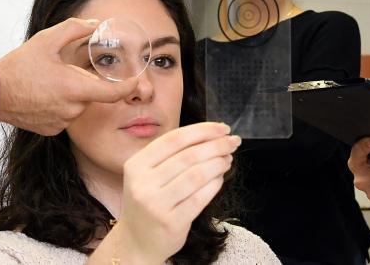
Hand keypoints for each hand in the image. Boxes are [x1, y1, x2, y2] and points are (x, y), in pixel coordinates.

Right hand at [0, 17, 137, 134]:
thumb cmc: (18, 66)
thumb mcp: (47, 39)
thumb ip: (75, 29)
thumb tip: (96, 24)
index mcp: (75, 89)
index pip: (113, 94)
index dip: (128, 87)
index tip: (135, 81)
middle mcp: (71, 109)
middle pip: (92, 96)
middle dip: (84, 83)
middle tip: (62, 71)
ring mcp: (61, 122)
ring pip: (78, 106)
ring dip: (72, 95)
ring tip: (49, 83)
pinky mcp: (51, 130)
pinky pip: (65, 116)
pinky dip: (60, 106)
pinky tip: (43, 96)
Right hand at [114, 122, 238, 262]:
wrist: (136, 241)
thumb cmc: (150, 200)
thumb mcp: (149, 174)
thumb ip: (174, 154)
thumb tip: (214, 134)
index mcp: (136, 164)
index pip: (174, 139)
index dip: (203, 130)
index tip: (223, 128)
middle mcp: (143, 183)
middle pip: (189, 156)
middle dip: (217, 145)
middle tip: (233, 142)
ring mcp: (156, 204)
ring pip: (197, 175)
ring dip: (219, 163)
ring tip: (228, 159)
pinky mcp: (171, 222)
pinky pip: (201, 197)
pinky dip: (215, 184)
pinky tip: (220, 178)